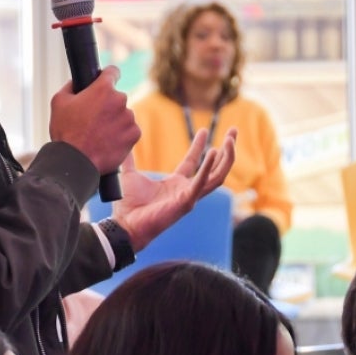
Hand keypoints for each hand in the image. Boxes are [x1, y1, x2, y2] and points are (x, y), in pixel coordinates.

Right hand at [48, 67, 140, 174]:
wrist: (75, 161)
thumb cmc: (65, 132)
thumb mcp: (58, 102)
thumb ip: (70, 86)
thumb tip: (76, 83)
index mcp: (103, 89)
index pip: (113, 71)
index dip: (107, 76)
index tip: (104, 81)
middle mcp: (120, 100)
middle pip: (116, 97)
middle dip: (106, 105)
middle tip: (92, 119)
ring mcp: (129, 118)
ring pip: (123, 115)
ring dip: (114, 121)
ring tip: (98, 134)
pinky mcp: (134, 134)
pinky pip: (129, 130)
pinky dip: (120, 135)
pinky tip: (106, 142)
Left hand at [111, 127, 237, 251]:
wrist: (124, 224)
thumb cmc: (128, 205)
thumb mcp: (129, 174)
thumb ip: (128, 159)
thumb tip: (122, 142)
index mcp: (175, 184)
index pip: (193, 162)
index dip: (199, 145)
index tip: (204, 130)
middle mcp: (186, 190)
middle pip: (214, 168)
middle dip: (226, 150)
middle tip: (233, 132)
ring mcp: (189, 197)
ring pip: (217, 177)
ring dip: (226, 158)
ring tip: (230, 140)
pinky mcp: (186, 202)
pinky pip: (201, 183)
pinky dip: (208, 168)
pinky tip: (213, 151)